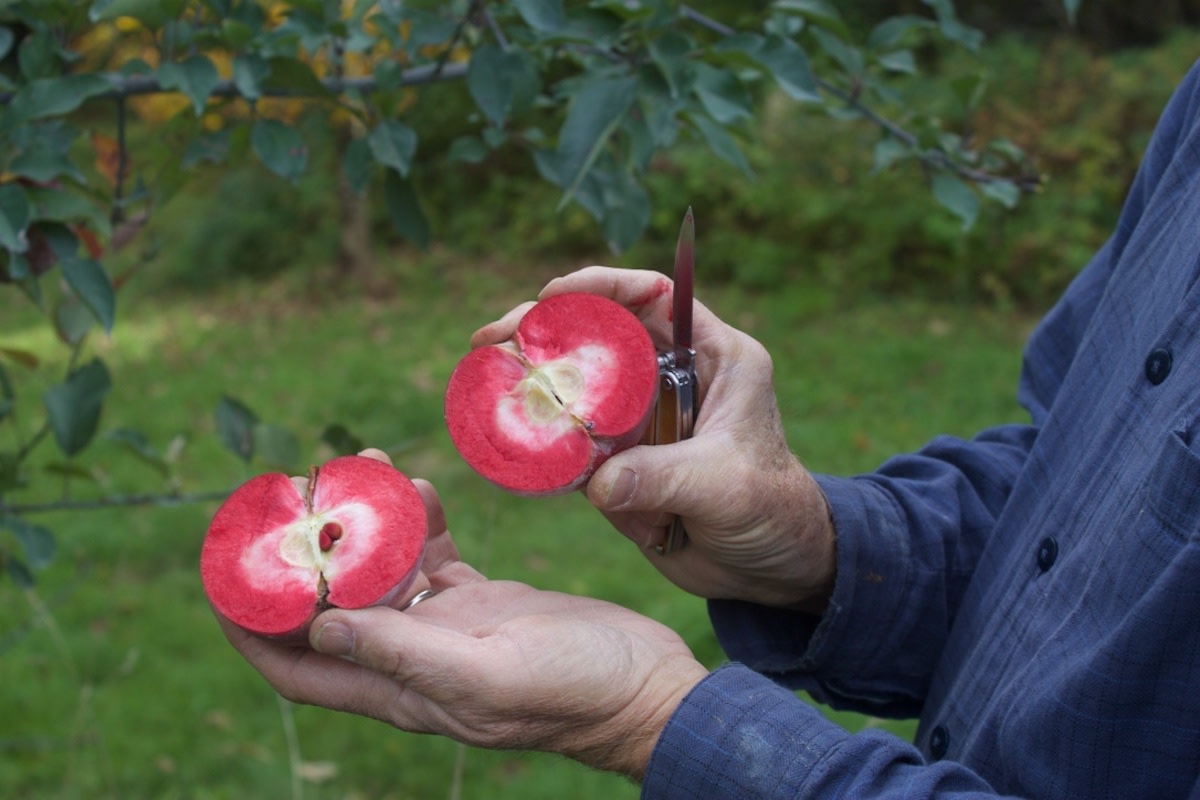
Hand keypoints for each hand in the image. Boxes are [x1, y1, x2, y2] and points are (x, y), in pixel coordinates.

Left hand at [215, 460, 707, 779]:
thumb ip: (405, 655)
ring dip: (363, 527)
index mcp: (403, 689)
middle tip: (295, 497)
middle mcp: (414, 659)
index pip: (300, 666)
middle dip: (305, 557)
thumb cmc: (578, 692)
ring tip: (361, 469)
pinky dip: (418, 522)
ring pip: (382, 572)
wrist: (648, 685)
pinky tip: (416, 487)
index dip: (251, 630)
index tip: (223, 580)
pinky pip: (433, 555)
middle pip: (333, 607)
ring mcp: (450, 628)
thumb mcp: (488, 677)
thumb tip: (321, 624)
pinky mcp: (485, 600)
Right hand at [472, 266, 835, 610]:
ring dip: (529, 377)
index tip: (553, 295)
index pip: (655, 296)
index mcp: (713, 356)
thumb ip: (665, 477)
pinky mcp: (620, 461)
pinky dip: (537, 435)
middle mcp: (672, 377)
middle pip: (600, 333)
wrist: (770, 568)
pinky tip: (498, 429)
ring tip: (481, 373)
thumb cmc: (772, 510)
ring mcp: (642, 419)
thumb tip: (596, 483)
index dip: (603, 286)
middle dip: (544, 328)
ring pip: (577, 383)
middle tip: (493, 337)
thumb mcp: (726, 485)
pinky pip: (570, 440)